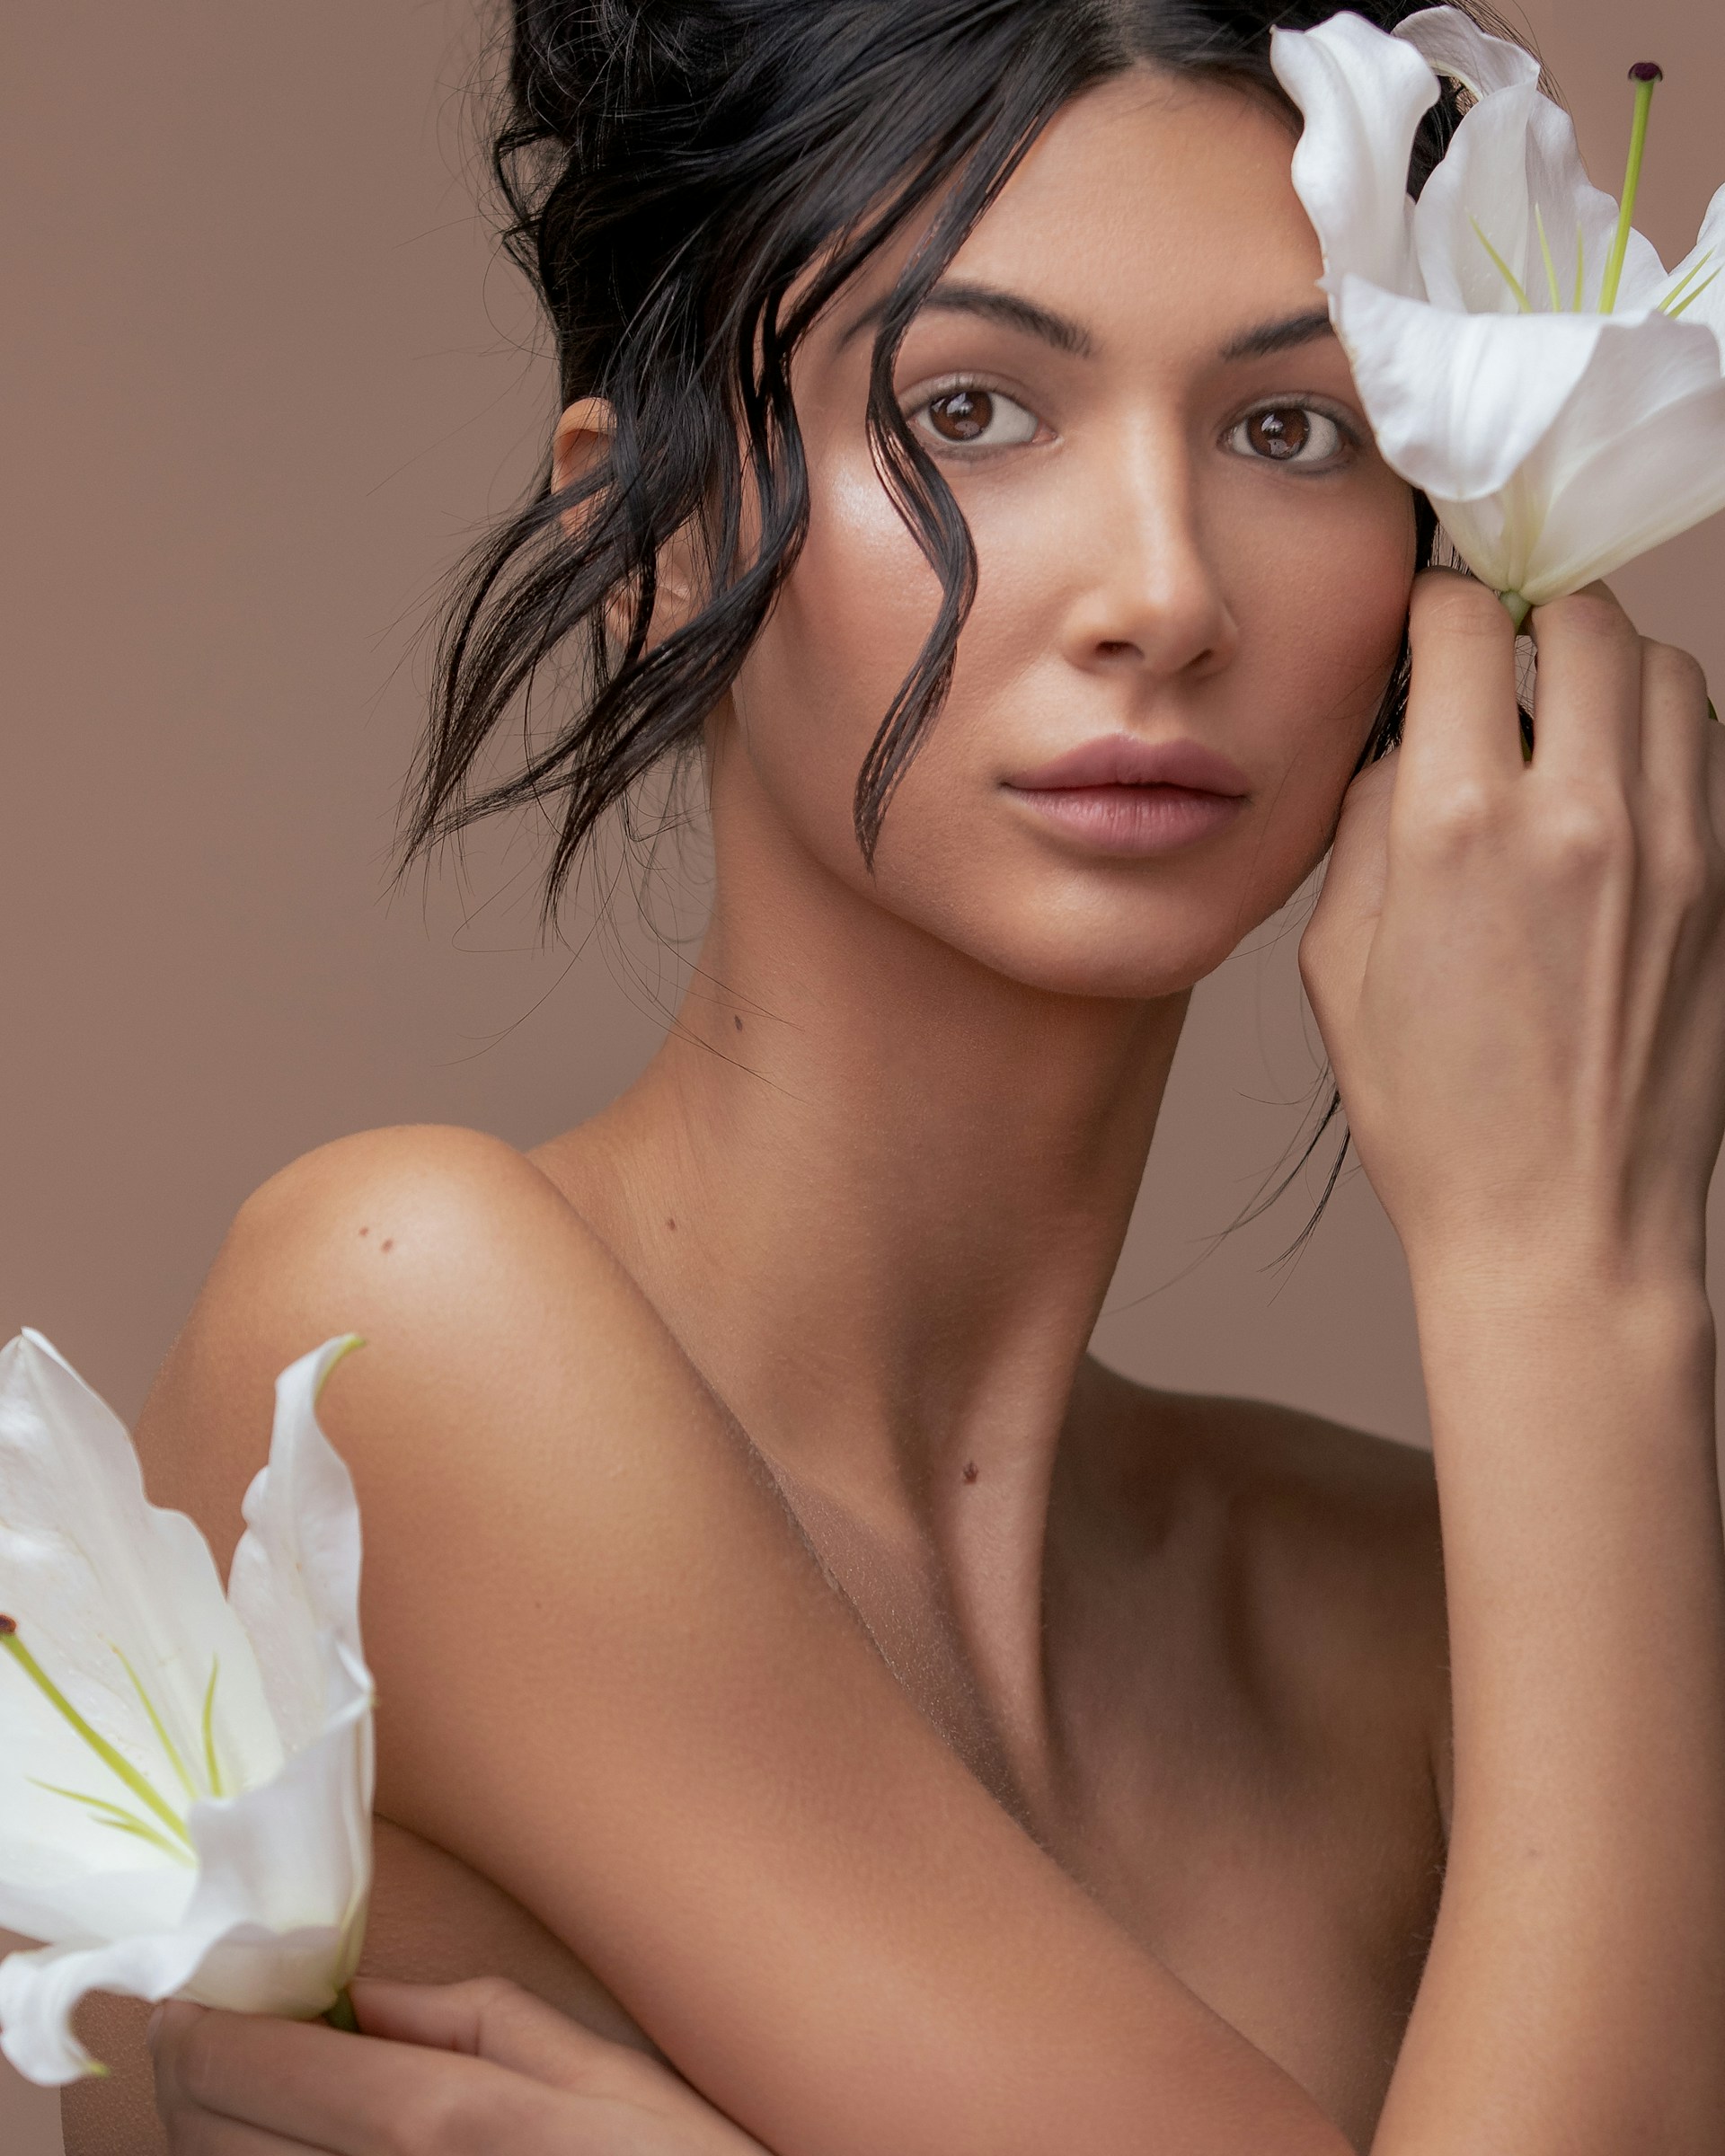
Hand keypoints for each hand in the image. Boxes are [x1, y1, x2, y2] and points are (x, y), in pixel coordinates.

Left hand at [151, 1976, 771, 2155]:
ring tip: (225, 2096)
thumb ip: (482, 2021)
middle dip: (185, 2076)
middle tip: (184, 2034)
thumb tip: (368, 1993)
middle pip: (219, 2140)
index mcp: (447, 2129)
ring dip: (204, 2140)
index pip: (267, 2068)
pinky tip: (275, 2153)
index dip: (200, 2029)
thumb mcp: (609, 2076)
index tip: (178, 1996)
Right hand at [1301, 572, 1724, 1291]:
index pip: (1466, 626)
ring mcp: (1673, 849)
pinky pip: (1707, 751)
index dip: (1436, 604)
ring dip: (1609, 666)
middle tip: (1496, 659)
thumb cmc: (1439, 1119)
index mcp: (1457, 829)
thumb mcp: (1340, 967)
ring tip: (1562, 718)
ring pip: (1666, 671)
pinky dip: (1661, 733)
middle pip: (1586, 620)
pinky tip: (1613, 786)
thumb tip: (1408, 745)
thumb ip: (1369, 828)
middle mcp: (1578, 816)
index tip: (1427, 622)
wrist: (1564, 1227)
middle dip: (1531, 616)